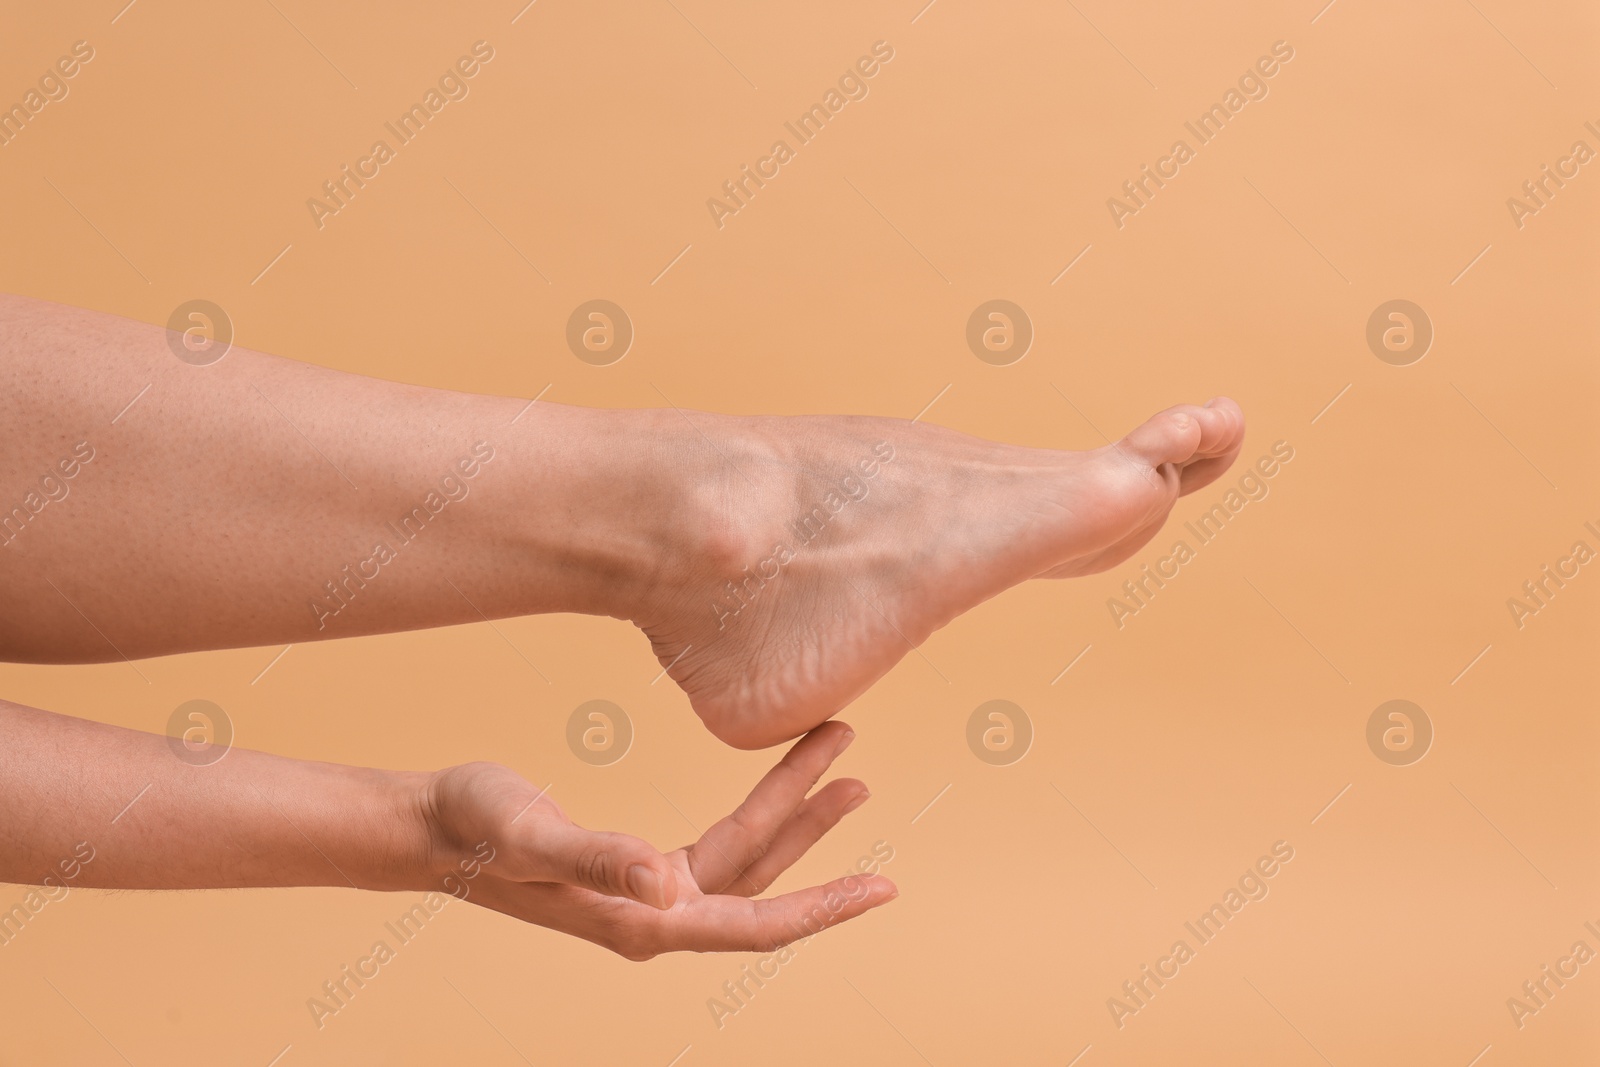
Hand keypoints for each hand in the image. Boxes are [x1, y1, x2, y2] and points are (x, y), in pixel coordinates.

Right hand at [420, 721, 895, 958]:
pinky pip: (719, 847)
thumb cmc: (471, 826)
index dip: (822, 908)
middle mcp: (655, 916)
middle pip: (761, 881)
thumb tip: (670, 887)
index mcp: (642, 921)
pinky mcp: (637, 870)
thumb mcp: (530, 833)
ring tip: (837, 759)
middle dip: (815, 830)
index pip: (753, 924)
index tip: (884, 888)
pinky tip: (774, 787)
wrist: (428, 825)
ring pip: (745, 858)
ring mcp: (649, 895)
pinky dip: (754, 813)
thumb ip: (599, 858)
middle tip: (861, 775)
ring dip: (789, 811)